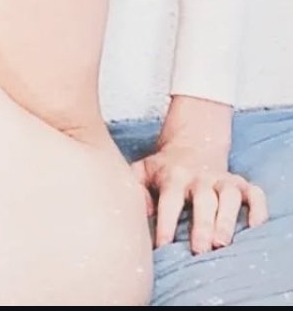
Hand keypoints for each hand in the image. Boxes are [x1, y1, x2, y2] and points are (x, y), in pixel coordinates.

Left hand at [130, 142, 267, 254]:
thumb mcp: (143, 171)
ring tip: (222, 243)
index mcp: (173, 177)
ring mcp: (222, 179)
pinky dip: (258, 209)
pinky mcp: (241, 183)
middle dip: (202, 225)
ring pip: (229, 197)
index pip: (169, 201)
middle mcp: (199, 178)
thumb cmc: (164, 168)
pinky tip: (255, 226)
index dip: (166, 223)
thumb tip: (142, 214)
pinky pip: (255, 194)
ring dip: (227, 219)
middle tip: (200, 250)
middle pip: (202, 200)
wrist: (192, 144)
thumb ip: (136, 188)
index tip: (163, 246)